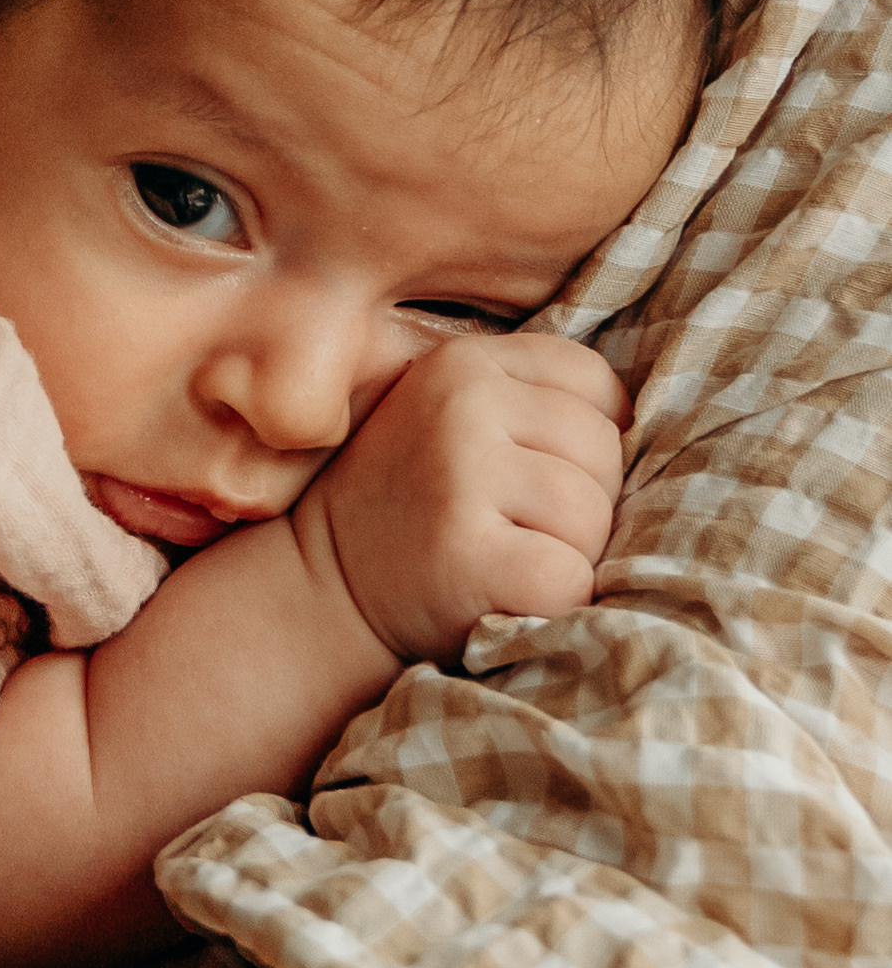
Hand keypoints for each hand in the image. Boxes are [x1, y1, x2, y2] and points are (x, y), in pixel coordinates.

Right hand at [299, 332, 627, 665]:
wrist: (318, 596)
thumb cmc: (409, 514)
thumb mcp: (453, 426)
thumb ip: (532, 404)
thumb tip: (648, 428)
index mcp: (466, 364)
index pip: (595, 386)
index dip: (585, 448)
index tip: (530, 485)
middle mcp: (462, 407)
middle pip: (603, 454)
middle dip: (580, 508)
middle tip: (511, 535)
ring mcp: (460, 478)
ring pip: (592, 518)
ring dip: (566, 558)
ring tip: (503, 565)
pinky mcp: (465, 556)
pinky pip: (568, 578)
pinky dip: (549, 604)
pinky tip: (500, 600)